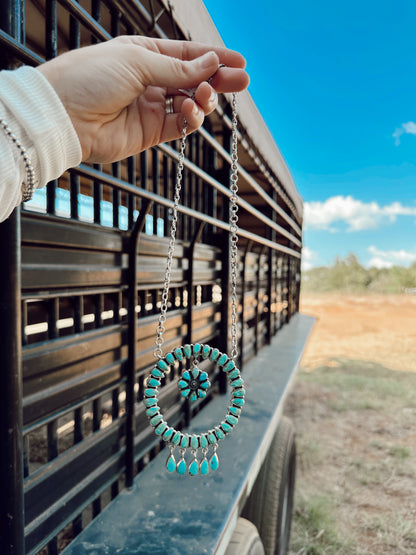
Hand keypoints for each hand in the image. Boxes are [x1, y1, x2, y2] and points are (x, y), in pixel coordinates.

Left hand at [37, 36, 248, 162]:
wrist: (64, 116)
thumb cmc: (90, 77)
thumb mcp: (137, 61)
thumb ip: (176, 68)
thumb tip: (210, 64)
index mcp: (144, 54)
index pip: (187, 55)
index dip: (214, 57)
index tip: (239, 61)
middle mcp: (150, 80)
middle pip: (194, 79)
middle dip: (218, 80)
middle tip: (242, 82)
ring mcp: (151, 107)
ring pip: (191, 103)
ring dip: (205, 99)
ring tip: (206, 96)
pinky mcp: (151, 132)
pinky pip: (181, 125)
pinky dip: (192, 118)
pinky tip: (191, 109)